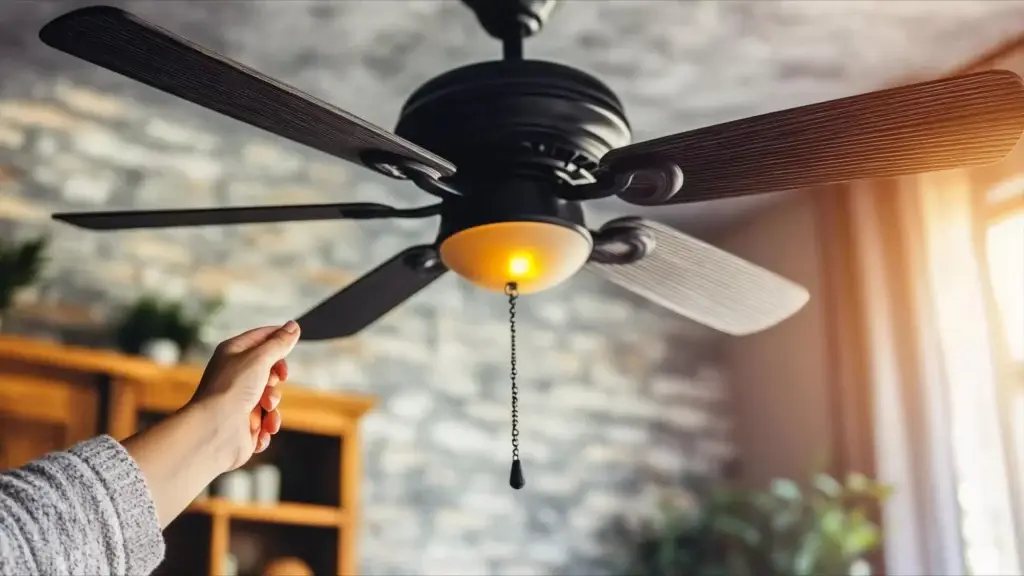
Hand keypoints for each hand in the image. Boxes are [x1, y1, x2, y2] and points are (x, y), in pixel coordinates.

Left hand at [189, 321, 300, 471]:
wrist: (214, 431)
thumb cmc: (230, 391)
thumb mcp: (259, 358)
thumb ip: (279, 343)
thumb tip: (293, 326)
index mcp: (233, 354)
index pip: (260, 337)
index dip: (277, 338)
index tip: (292, 341)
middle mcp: (234, 377)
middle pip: (269, 370)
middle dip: (276, 379)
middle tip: (272, 381)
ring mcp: (239, 402)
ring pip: (270, 398)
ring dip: (272, 404)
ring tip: (264, 409)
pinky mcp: (244, 426)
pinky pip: (267, 423)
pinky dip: (267, 426)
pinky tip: (261, 429)